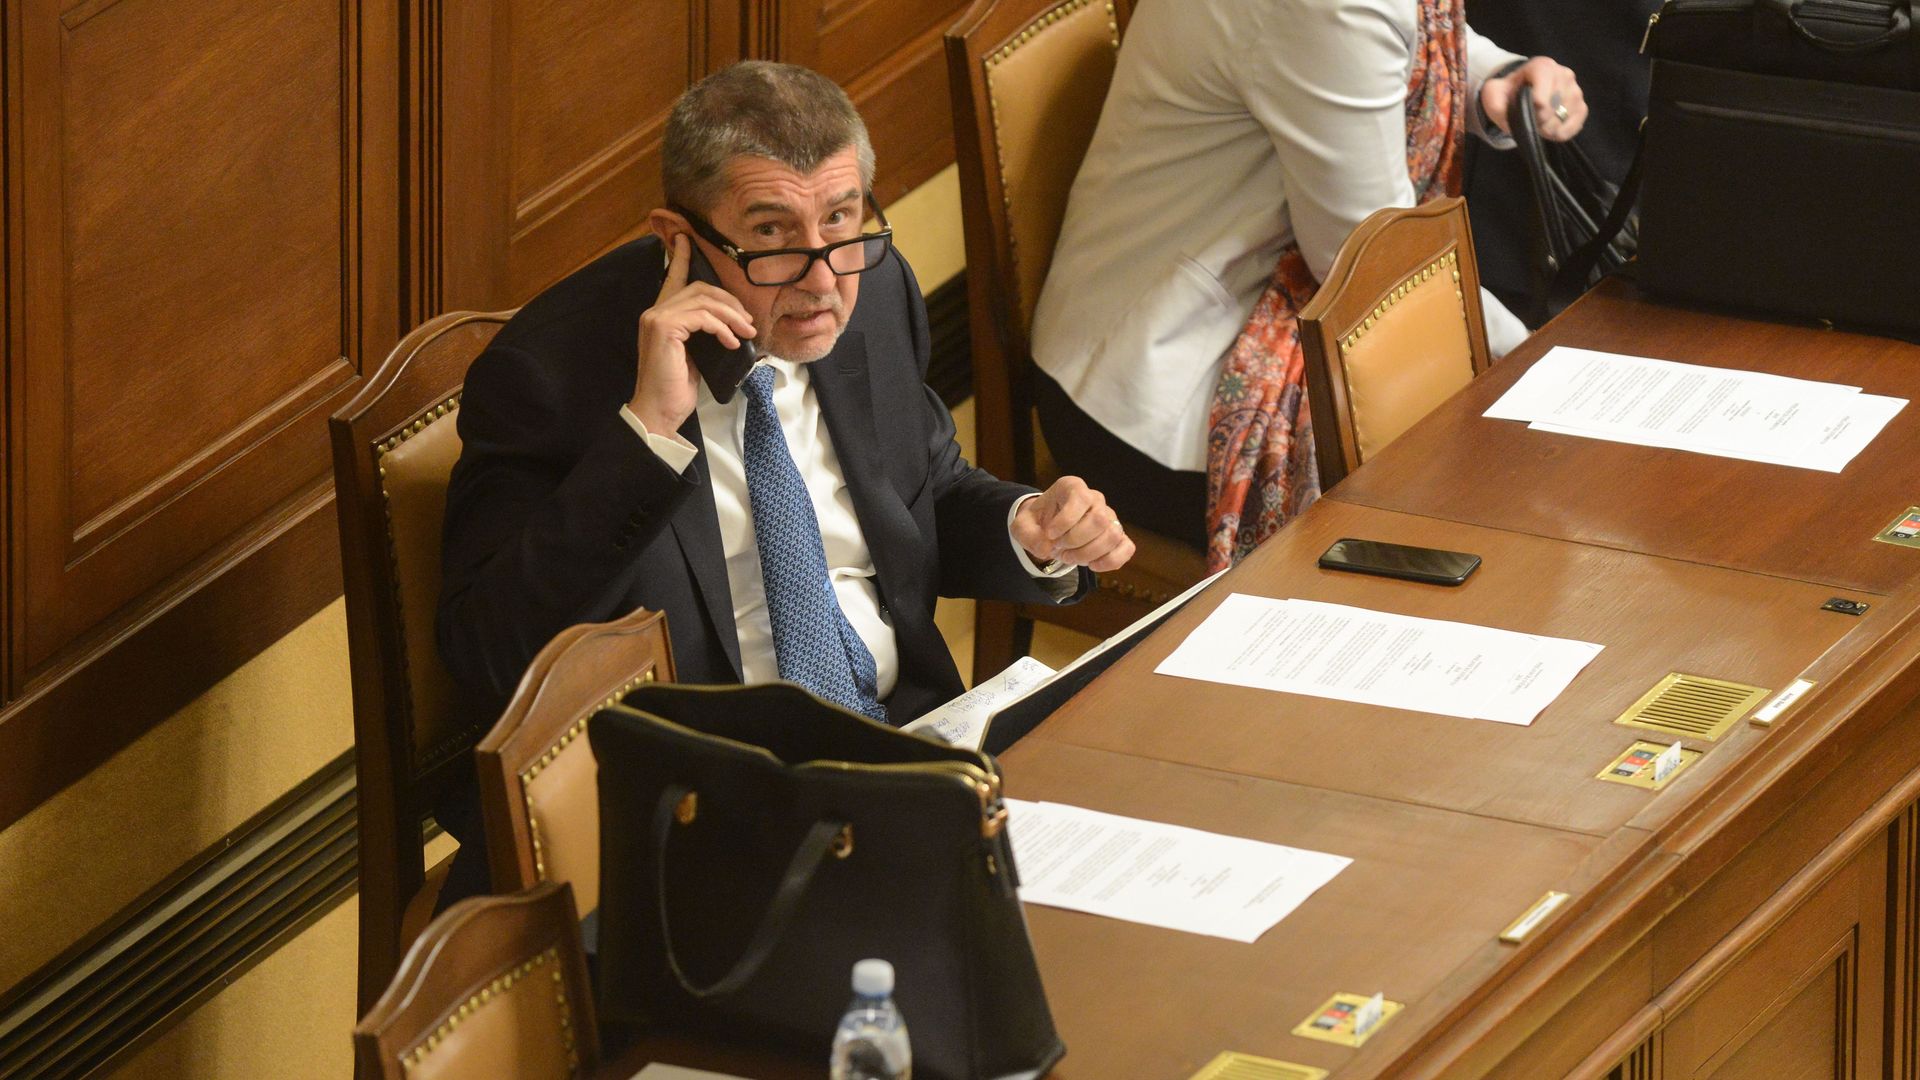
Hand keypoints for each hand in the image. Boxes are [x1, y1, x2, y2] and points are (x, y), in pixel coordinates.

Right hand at [630, 233, 756, 433]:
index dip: (681, 256)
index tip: (687, 239)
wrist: (660, 411)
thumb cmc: (677, 387)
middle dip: (730, 301)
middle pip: (700, 288)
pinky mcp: (663, 328)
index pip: (672, 277)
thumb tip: (732, 325)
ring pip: (704, 300)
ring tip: (747, 334)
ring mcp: (656, 318)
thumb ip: (703, 333)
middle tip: (749, 323)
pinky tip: (732, 343)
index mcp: (661, 315)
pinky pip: (702, 316)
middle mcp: (655, 311)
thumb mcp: (696, 354)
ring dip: (732, 315)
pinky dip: (722, 328)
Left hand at [1011, 477, 1134, 573]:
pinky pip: (1126, 548)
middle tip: (1059, 549)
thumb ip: (1028, 535)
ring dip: (1089, 553)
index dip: (1066, 520)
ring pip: (1113, 535)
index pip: (1080, 498)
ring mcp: (1109, 517)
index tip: (1050, 533)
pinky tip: (1092, 565)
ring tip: (1070, 558)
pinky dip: (1111, 561)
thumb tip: (1047, 547)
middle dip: (1076, 541)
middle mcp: (1095, 499)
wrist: (1049, 530)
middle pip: (1099, 520)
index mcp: (1072, 488)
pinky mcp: (1118, 536)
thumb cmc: (1038, 523)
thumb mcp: (1022, 526)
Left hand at [1481, 56, 1586, 141]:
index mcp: (1542, 66)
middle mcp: (1562, 74)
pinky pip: (1578, 121)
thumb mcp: (1493, 95)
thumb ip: (1496, 104)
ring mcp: (1574, 89)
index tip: (1532, 115)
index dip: (1539, 106)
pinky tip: (1552, 132)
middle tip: (1531, 122)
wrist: (1519, 92)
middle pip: (1557, 104)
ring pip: (1567, 114)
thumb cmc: (1507, 93)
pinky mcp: (1580, 104)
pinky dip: (1565, 131)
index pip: (1546, 87)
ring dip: (1551, 127)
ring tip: (1539, 125)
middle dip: (1542, 120)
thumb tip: (1513, 115)